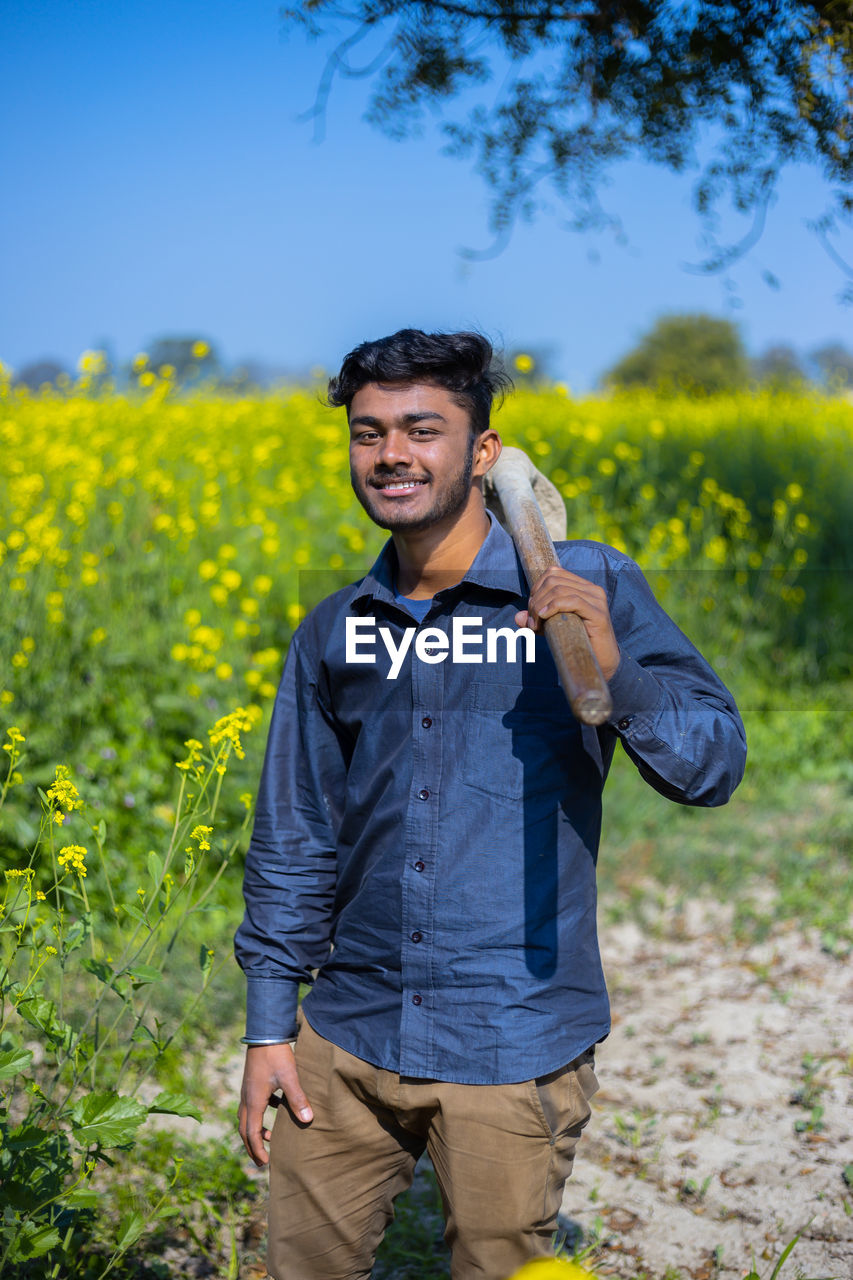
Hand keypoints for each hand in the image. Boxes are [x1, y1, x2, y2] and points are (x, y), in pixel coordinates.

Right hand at [238, 1042, 312, 1166]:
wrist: (265, 1032)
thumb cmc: (276, 1054)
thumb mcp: (289, 1077)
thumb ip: (298, 1099)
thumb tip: (307, 1120)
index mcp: (254, 1101)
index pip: (251, 1134)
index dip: (257, 1151)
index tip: (265, 1163)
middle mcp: (247, 1098)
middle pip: (245, 1129)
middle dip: (252, 1146)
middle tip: (262, 1159)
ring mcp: (248, 1089)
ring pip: (247, 1116)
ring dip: (256, 1129)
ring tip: (271, 1137)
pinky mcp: (253, 1081)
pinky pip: (254, 1103)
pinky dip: (262, 1112)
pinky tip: (278, 1106)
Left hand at [515, 566, 620, 680]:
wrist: (601, 662)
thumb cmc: (577, 642)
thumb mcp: (552, 628)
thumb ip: (536, 620)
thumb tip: (517, 617)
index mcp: (582, 587)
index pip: (553, 573)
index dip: (537, 588)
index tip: (532, 611)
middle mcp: (592, 589)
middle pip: (553, 580)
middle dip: (536, 600)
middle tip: (532, 622)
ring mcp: (596, 600)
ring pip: (559, 590)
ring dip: (541, 607)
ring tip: (536, 626)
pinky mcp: (598, 613)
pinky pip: (572, 601)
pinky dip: (553, 607)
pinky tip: (545, 617)